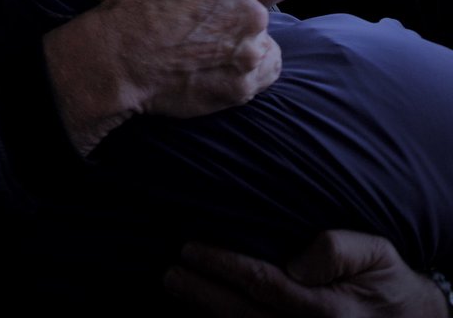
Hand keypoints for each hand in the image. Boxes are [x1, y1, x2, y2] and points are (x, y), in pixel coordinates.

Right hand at [44, 0, 278, 154]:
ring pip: (258, 39)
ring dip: (239, 41)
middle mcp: (254, 13)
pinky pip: (265, 71)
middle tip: (196, 25)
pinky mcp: (243, 87)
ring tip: (202, 48)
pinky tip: (221, 65)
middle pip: (253, 9)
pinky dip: (250, 68)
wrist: (120, 56)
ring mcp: (250, 52)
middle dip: (231, 15)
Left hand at [164, 231, 445, 316]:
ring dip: (207, 316)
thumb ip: (336, 249)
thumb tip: (294, 261)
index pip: (259, 283)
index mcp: (323, 310)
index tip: (190, 250)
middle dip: (201, 295)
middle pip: (241, 316)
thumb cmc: (392, 285)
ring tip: (177, 291)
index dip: (221, 266)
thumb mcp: (376, 254)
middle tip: (169, 274)